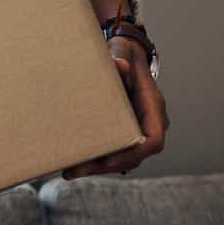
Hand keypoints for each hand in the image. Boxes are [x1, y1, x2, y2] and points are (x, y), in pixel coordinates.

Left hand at [64, 39, 168, 178]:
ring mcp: (137, 129)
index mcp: (153, 107)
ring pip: (122, 158)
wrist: (124, 56)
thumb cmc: (124, 54)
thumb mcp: (122, 52)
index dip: (134, 154)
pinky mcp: (123, 131)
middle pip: (134, 156)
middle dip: (105, 166)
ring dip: (97, 167)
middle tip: (76, 171)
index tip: (110, 161)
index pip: (153, 140)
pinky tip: (73, 164)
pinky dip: (95, 158)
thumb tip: (120, 67)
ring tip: (70, 171)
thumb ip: (120, 59)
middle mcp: (149, 123)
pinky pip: (113, 151)